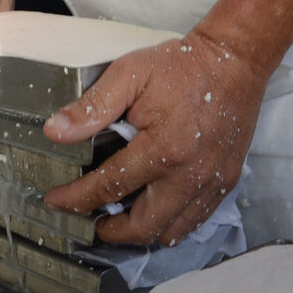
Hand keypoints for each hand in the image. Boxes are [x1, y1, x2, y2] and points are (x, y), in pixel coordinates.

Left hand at [42, 30, 268, 245]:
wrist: (235, 61)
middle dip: (111, 231)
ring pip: (171, 232)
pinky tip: (156, 208)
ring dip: (141, 231)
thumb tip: (57, 131)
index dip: (76, 199)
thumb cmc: (185, 66)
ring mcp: (210, 182)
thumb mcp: (130, 74)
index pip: (108, 187)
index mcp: (162, 149)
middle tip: (92, 219)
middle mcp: (188, 175)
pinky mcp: (225, 181)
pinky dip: (171, 223)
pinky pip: (195, 220)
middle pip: (142, 226)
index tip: (57, 200)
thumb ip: (93, 106)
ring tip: (122, 217)